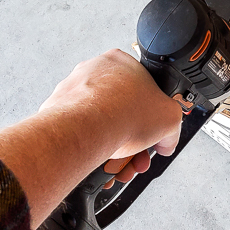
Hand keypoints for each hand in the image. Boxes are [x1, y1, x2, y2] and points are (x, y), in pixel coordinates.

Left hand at [38, 49, 181, 184]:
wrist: (87, 130)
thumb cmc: (122, 113)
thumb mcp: (170, 118)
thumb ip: (171, 129)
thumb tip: (166, 141)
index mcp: (121, 62)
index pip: (143, 90)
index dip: (151, 118)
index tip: (152, 134)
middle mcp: (94, 71)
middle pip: (121, 112)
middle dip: (133, 140)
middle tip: (137, 157)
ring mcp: (74, 91)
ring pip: (101, 125)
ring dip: (114, 150)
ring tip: (120, 166)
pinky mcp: (58, 111)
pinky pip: (81, 133)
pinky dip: (92, 150)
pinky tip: (102, 164)